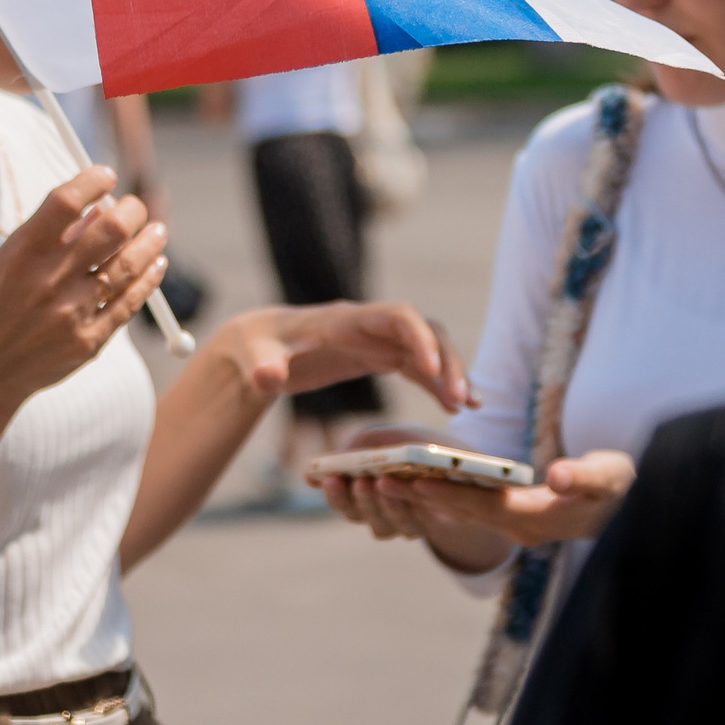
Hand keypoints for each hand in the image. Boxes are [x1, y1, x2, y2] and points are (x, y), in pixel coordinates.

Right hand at [0, 166, 166, 408]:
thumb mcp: (7, 263)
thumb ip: (50, 236)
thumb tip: (99, 207)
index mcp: (21, 253)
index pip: (66, 200)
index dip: (93, 180)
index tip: (106, 175)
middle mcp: (48, 280)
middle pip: (110, 229)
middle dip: (132, 209)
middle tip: (136, 206)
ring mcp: (71, 313)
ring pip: (129, 265)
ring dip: (150, 241)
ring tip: (157, 231)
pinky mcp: (88, 341)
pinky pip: (130, 303)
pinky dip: (148, 279)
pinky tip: (155, 265)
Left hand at [209, 303, 468, 415]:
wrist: (258, 345)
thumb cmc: (256, 347)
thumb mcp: (254, 357)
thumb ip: (262, 366)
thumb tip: (267, 379)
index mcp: (345, 319)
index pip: (395, 316)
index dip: (418, 337)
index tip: (433, 369)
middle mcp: (369, 326)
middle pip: (423, 332)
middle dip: (446, 361)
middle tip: (460, 400)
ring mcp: (377, 340)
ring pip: (428, 349)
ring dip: (451, 374)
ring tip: (470, 406)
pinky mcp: (378, 357)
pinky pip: (419, 367)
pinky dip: (438, 384)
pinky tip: (455, 408)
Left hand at [318, 446, 634, 548]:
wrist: (626, 506)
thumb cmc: (620, 486)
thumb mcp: (613, 477)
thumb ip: (588, 477)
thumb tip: (558, 477)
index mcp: (540, 519)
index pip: (486, 507)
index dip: (450, 493)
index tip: (412, 479)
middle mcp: (520, 529)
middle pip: (461, 511)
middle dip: (419, 495)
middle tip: (375, 478)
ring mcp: (512, 527)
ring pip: (457, 511)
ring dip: (418, 497)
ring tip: (376, 476)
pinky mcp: (508, 518)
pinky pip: (463, 508)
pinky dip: (434, 494)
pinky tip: (402, 477)